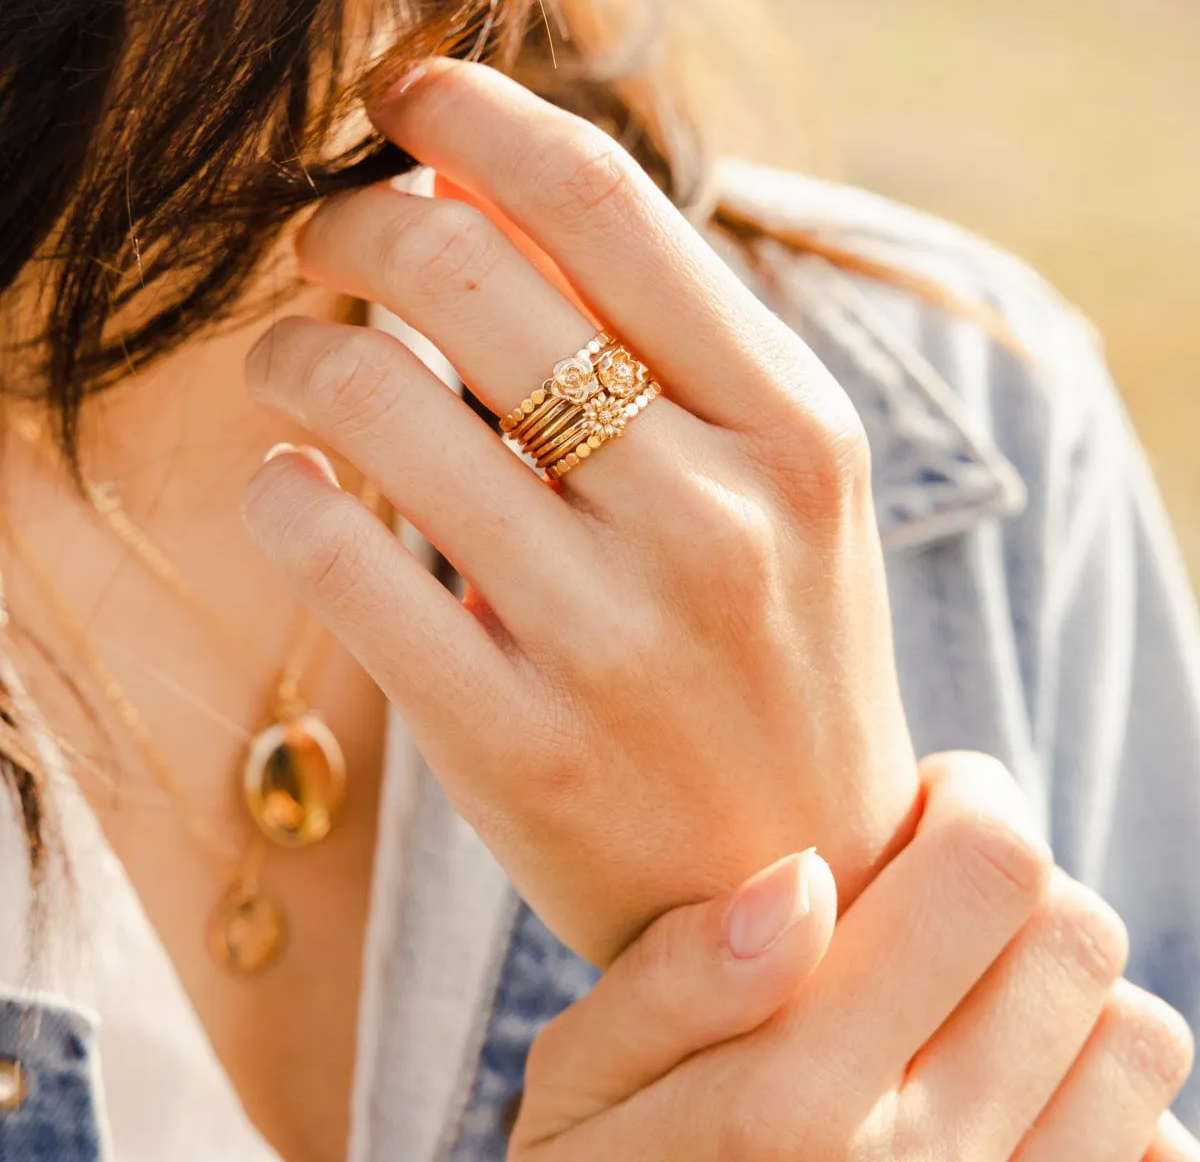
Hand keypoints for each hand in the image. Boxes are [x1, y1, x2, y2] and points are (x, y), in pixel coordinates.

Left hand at [243, 57, 917, 962]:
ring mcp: (617, 640)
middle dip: (355, 224)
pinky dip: (283, 492)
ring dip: (296, 350)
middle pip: (464, 274)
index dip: (475, 114)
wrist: (797, 880)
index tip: (398, 97)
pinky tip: (294, 485)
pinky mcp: (519, 747)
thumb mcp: (776, 490)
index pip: (604, 205)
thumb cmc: (774, 665)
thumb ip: (655, 340)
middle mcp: (719, 520)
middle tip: (326, 240)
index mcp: (799, 433)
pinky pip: (339, 565)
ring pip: (377, 404)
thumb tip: (482, 190)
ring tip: (295, 363)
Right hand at [513, 753, 1197, 1160]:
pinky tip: (1002, 1090)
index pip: (986, 874)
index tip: (919, 800)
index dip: (970, 798)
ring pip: (1137, 1035)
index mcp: (792, 1102)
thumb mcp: (578, 1087)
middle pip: (1075, 936)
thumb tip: (803, 877)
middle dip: (1015, 876)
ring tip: (965, 987)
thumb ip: (674, 981)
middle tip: (933, 887)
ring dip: (1060, 983)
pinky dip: (1098, 1097)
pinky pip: (1158, 1153)